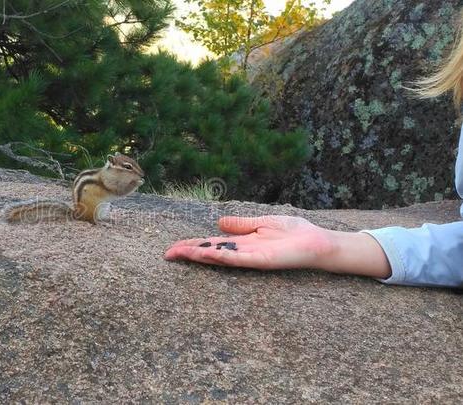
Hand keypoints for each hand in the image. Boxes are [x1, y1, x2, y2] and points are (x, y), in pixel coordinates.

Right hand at [164, 215, 391, 277]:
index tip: (174, 246)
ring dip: (199, 256)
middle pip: (211, 252)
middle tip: (168, 254)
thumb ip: (241, 224)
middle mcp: (243, 251)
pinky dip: (222, 257)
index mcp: (242, 241)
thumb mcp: (263, 222)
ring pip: (219, 257)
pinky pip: (238, 259)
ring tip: (180, 253)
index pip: (212, 243)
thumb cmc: (295, 232)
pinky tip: (208, 255)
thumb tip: (218, 221)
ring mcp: (251, 257)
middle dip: (189, 252)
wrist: (317, 241)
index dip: (193, 244)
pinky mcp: (262, 260)